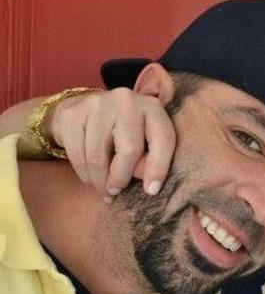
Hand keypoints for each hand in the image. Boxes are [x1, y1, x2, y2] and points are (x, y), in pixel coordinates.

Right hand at [48, 88, 174, 200]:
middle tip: (116, 192)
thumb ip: (149, 158)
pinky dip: (83, 173)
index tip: (151, 191)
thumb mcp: (144, 140)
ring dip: (99, 181)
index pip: (163, 140)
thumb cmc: (123, 131)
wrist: (86, 109)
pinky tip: (89, 177)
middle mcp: (127, 101)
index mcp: (153, 108)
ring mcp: (98, 104)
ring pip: (98, 156)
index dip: (159, 168)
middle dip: (121, 178)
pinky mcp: (72, 114)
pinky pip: (77, 154)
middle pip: (129, 149)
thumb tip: (148, 185)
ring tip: (103, 190)